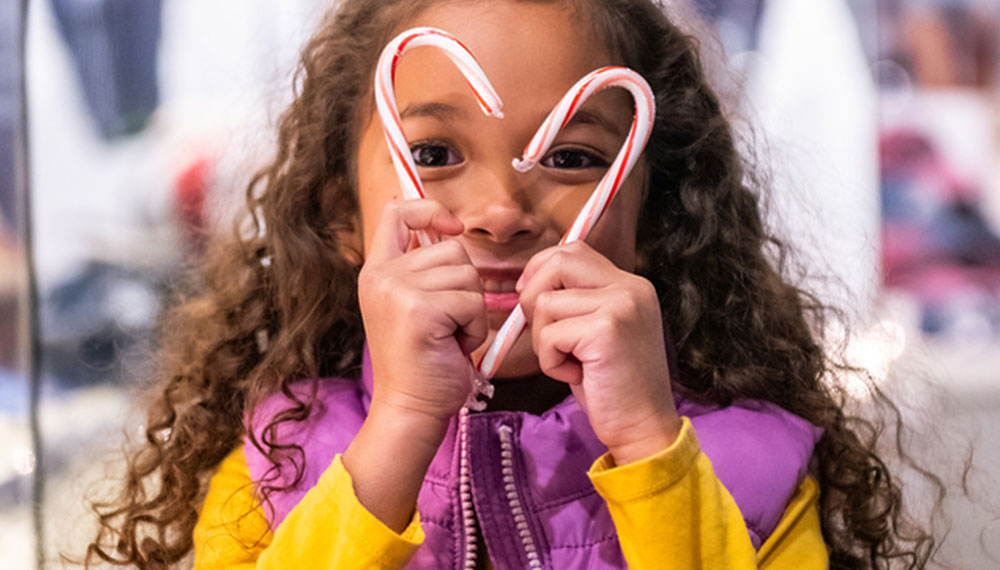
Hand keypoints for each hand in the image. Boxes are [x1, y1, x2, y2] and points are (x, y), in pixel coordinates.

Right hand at [358, 199, 486, 426]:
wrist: (410, 407)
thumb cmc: (422, 361)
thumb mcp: (412, 305)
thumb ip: (422, 269)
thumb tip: (451, 231)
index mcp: (376, 271)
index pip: (397, 211)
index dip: (430, 210)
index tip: (452, 228)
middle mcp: (381, 275)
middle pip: (452, 248)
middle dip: (464, 285)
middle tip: (446, 322)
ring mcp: (397, 290)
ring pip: (467, 275)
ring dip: (471, 308)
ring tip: (448, 334)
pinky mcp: (419, 309)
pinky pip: (472, 301)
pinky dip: (474, 327)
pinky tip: (453, 346)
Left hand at [517, 241, 681, 464]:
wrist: (644, 428)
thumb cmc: (612, 386)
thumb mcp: (597, 332)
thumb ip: (575, 302)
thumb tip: (525, 283)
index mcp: (630, 285)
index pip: (573, 250)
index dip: (541, 270)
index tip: (533, 302)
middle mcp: (630, 287)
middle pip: (557, 261)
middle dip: (533, 295)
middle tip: (544, 334)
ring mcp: (621, 305)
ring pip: (545, 302)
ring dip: (542, 339)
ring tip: (570, 362)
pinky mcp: (606, 330)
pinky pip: (549, 335)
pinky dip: (550, 361)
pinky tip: (576, 376)